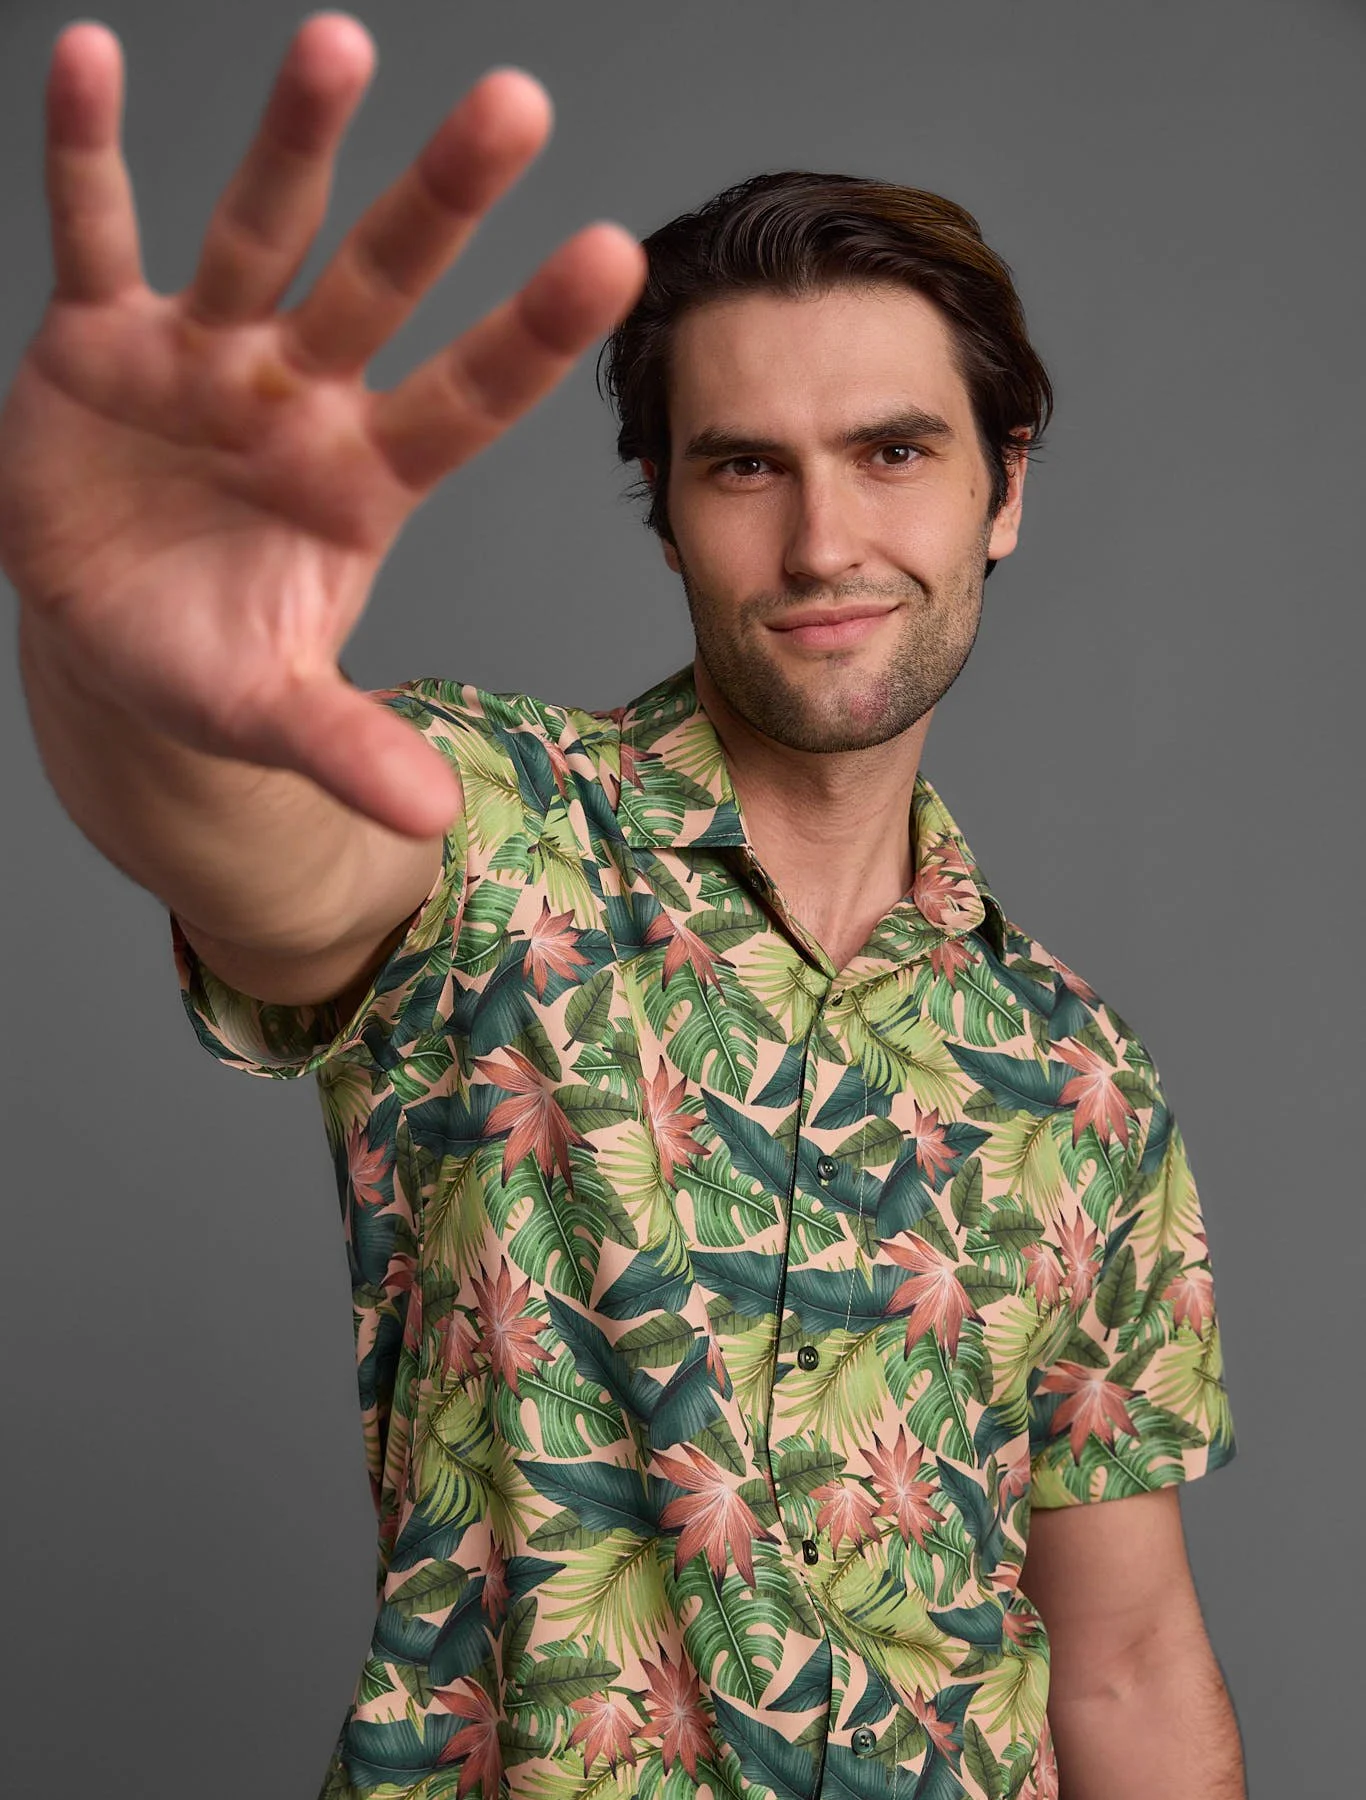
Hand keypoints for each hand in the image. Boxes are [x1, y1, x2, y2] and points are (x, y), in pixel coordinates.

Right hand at [0, 15, 645, 835]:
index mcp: (361, 481)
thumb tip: (435, 822)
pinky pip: (92, 235)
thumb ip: (347, 748)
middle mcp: (299, 396)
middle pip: (381, 285)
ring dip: (292, 143)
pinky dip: (82, 155)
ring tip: (341, 43)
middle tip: (515, 105)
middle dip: (440, 200)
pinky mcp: (99, 340)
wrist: (106, 638)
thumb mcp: (272, 713)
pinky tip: (84, 58)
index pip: (465, 401)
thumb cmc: (209, 663)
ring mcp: (204, 358)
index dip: (530, 335)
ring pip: (259, 233)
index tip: (614, 256)